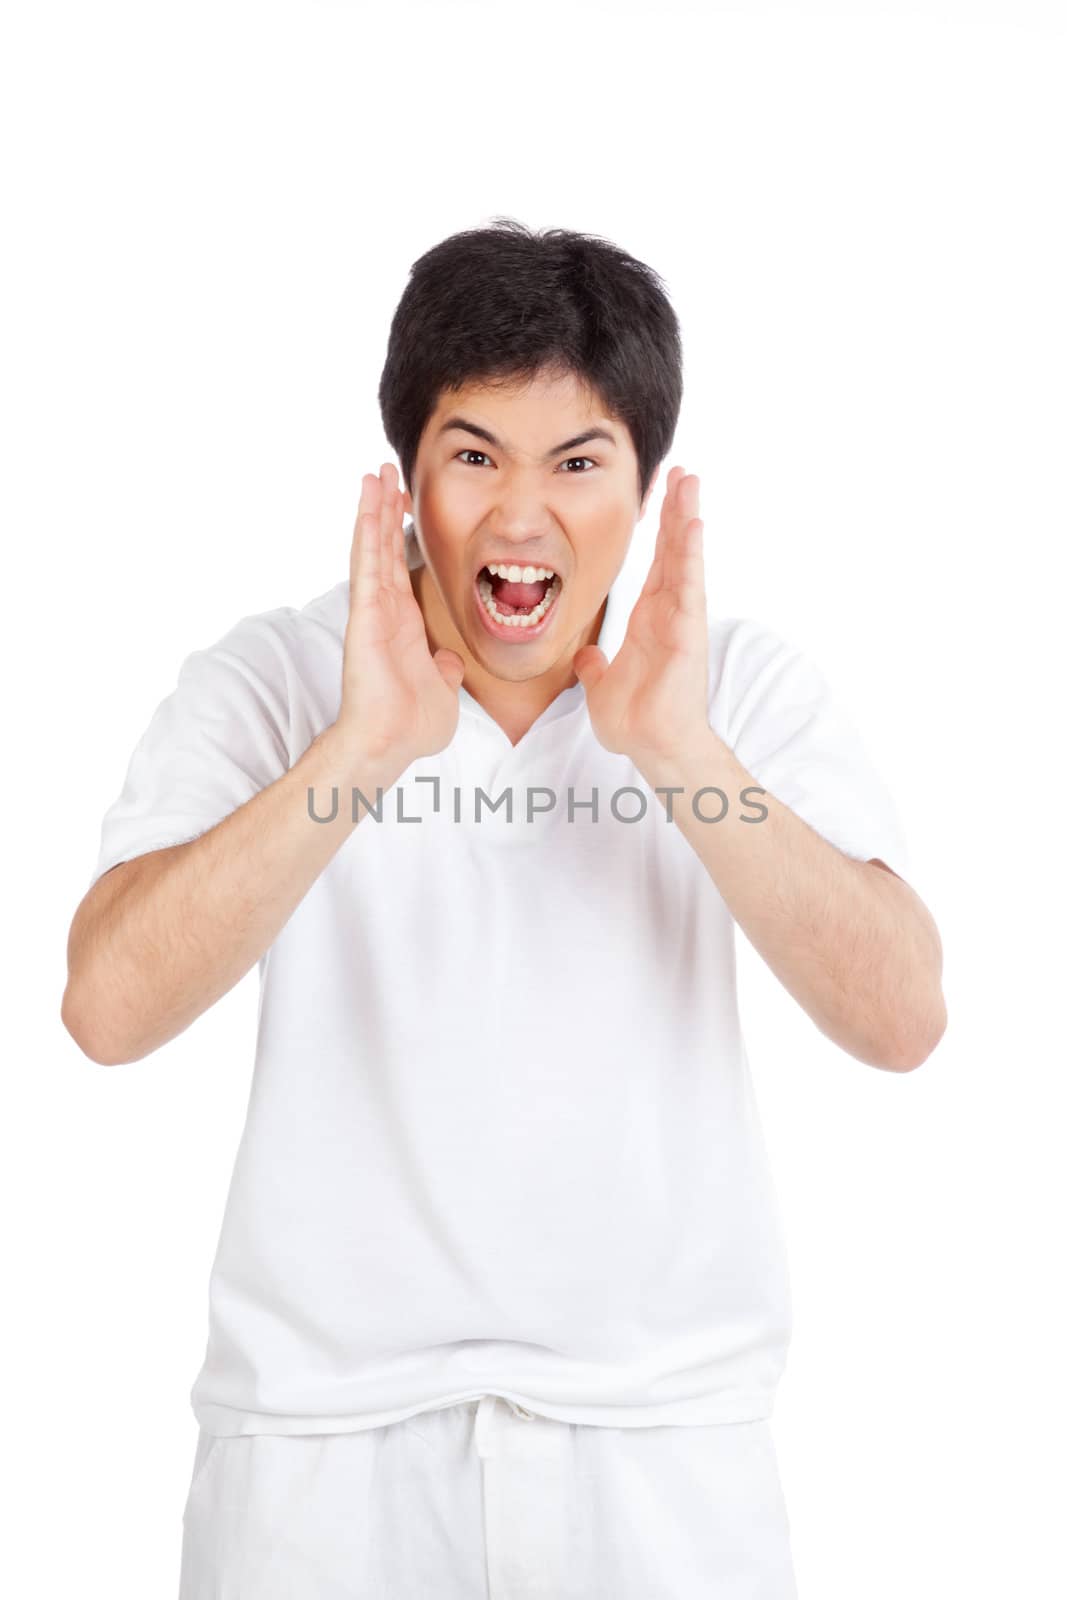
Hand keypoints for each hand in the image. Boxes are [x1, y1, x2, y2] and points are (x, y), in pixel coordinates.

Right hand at [334, 465, 465, 768]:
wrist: (391, 743)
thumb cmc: (411, 726)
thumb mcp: (442, 692)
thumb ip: (444, 671)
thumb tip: (449, 663)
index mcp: (402, 624)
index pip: (400, 567)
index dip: (401, 535)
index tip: (404, 503)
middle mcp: (384, 611)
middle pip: (384, 548)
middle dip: (385, 509)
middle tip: (386, 471)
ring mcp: (372, 610)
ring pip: (372, 547)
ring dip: (373, 509)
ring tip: (374, 472)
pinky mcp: (364, 613)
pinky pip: (368, 563)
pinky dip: (368, 531)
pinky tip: (369, 502)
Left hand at [573, 467, 708, 770]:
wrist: (651, 746)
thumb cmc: (635, 720)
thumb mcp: (601, 685)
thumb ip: (594, 666)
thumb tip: (585, 657)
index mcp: (650, 618)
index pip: (655, 562)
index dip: (659, 528)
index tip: (661, 494)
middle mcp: (668, 612)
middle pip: (674, 549)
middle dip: (676, 509)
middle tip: (680, 471)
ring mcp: (681, 619)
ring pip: (685, 558)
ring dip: (687, 518)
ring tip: (690, 481)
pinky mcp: (687, 632)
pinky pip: (689, 586)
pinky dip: (691, 555)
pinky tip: (693, 524)